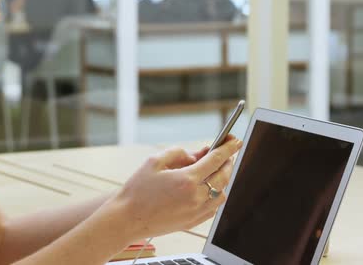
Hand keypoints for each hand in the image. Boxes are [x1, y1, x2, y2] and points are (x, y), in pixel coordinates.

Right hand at [112, 136, 242, 239]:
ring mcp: (196, 211)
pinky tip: (208, 189)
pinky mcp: (193, 222)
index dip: (228, 148)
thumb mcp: (154, 162)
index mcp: (186, 180)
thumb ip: (178, 153)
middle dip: (228, 162)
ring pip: (222, 193)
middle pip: (223, 176)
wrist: (127, 219)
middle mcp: (195, 197)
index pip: (216, 160)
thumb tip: (196, 154)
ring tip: (215, 171)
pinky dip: (216, 195)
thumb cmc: (137, 190)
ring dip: (222, 180)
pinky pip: (214, 207)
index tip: (235, 140)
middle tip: (226, 153)